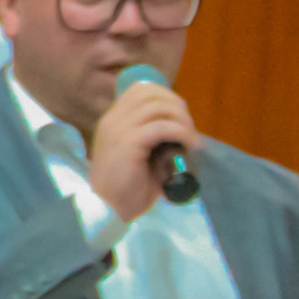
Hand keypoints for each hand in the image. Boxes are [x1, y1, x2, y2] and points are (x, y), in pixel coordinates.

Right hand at [86, 78, 198, 226]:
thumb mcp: (137, 154)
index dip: (166, 97)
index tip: (180, 117)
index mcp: (113, 120)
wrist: (108, 208)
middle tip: (189, 129)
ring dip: (182, 120)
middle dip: (177, 106)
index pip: (141, 90)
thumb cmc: (125, 187)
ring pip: (159, 107)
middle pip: (152, 94)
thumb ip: (150, 137)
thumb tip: (179, 128)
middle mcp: (113, 119)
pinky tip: (189, 146)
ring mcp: (119, 129)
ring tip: (190, 139)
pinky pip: (162, 127)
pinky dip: (182, 133)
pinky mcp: (129, 143)